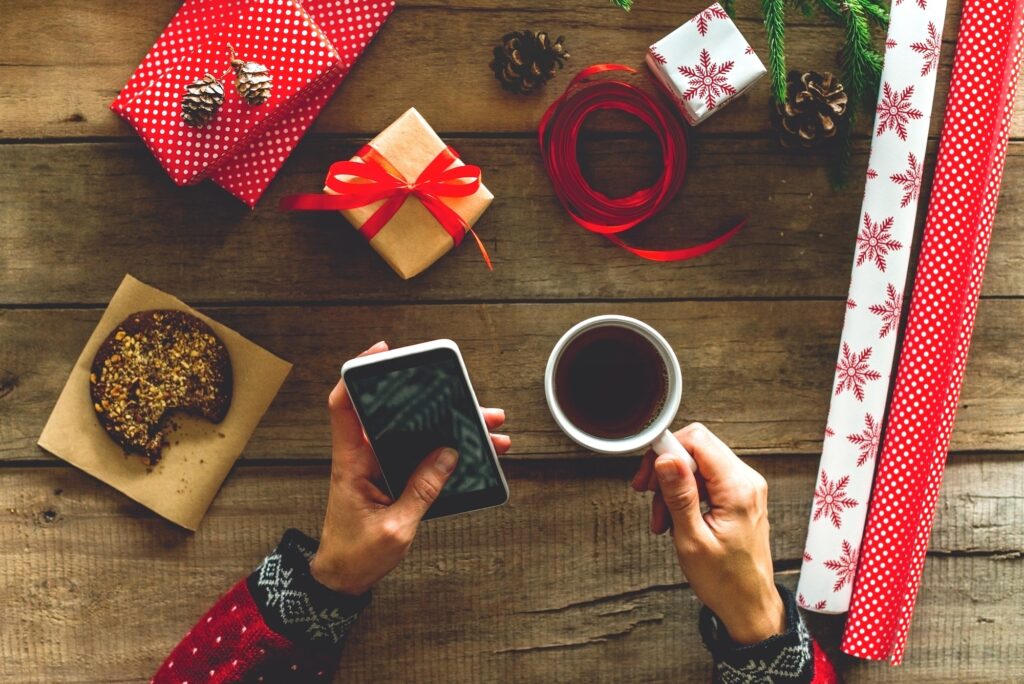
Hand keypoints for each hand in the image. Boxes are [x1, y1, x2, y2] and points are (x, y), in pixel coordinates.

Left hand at [310, 341, 510, 594]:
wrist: (343, 580)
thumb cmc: (355, 555)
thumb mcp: (394, 527)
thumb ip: (421, 490)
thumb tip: (447, 455)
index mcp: (351, 461)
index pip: (344, 405)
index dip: (358, 373)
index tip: (382, 352)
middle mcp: (364, 456)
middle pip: (396, 412)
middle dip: (434, 399)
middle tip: (468, 396)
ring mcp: (379, 465)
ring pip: (416, 432)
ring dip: (450, 426)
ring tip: (489, 426)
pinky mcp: (392, 477)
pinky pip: (421, 455)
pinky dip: (447, 451)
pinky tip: (476, 452)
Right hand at [631, 423, 783, 644]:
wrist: (749, 605)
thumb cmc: (726, 581)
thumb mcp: (692, 539)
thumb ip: (679, 495)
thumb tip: (666, 459)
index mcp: (738, 488)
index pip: (698, 441)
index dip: (667, 450)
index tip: (648, 471)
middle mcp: (746, 481)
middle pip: (698, 448)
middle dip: (667, 468)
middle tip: (647, 492)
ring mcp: (745, 488)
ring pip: (698, 465)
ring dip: (674, 486)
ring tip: (662, 517)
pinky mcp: (739, 496)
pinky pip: (707, 480)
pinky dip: (686, 495)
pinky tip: (675, 518)